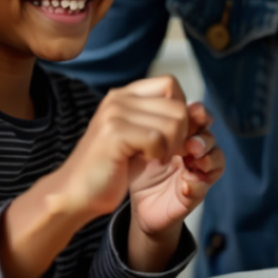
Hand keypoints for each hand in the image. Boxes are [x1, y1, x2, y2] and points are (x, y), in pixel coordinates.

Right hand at [51, 76, 191, 220]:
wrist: (76, 193)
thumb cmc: (111, 168)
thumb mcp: (140, 136)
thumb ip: (162, 119)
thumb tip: (200, 111)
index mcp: (124, 95)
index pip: (170, 84)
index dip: (182, 110)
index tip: (174, 136)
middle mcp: (118, 98)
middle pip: (177, 106)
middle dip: (181, 135)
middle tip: (164, 153)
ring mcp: (114, 113)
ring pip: (173, 122)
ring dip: (170, 147)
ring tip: (153, 157)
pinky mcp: (114, 133)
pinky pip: (158, 138)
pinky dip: (157, 155)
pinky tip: (143, 161)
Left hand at [129, 112, 225, 236]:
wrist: (139, 205)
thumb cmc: (141, 170)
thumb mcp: (141, 144)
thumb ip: (150, 128)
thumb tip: (155, 110)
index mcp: (182, 135)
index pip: (198, 118)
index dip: (199, 113)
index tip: (193, 110)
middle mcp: (194, 151)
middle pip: (209, 135)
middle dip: (204, 136)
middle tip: (192, 143)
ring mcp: (198, 172)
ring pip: (217, 158)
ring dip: (208, 158)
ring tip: (194, 161)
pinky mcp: (195, 194)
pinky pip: (204, 186)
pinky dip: (197, 184)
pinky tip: (185, 184)